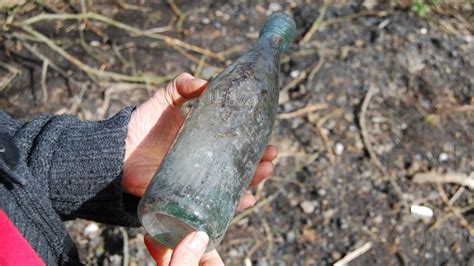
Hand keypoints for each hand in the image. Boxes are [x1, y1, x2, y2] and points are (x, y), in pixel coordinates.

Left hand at [122, 73, 276, 264]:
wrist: (115, 153)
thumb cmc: (139, 126)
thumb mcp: (162, 101)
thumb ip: (180, 87)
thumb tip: (205, 81)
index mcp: (204, 141)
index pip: (236, 143)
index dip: (254, 142)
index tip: (269, 139)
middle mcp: (205, 163)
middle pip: (239, 166)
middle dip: (259, 164)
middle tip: (270, 157)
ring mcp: (197, 182)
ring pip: (231, 186)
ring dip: (252, 182)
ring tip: (263, 173)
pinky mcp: (186, 199)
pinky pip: (213, 205)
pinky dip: (231, 206)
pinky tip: (246, 201)